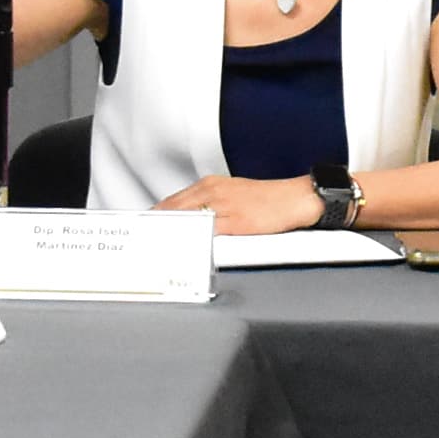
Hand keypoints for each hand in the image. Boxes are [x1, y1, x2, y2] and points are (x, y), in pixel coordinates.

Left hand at [158, 175, 316, 237]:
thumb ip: (209, 208)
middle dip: (155, 228)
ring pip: (187, 221)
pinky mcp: (237, 223)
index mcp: (210, 186)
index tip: (143, 232)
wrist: (296, 198)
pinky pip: (208, 233)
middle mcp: (213, 193)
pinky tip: (184, 251)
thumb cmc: (269, 201)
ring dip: (170, 235)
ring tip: (154, 250)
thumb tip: (189, 223)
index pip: (172, 203)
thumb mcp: (233, 196)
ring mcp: (224, 207)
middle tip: (141, 244)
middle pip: (174, 211)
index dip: (155, 219)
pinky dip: (193, 242)